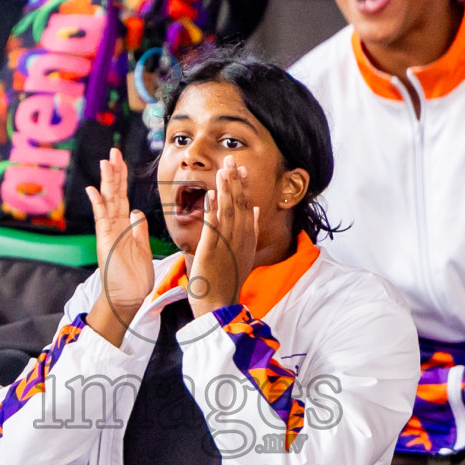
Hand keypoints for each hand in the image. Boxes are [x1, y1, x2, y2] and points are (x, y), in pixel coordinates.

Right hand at [85, 148, 152, 346]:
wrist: (127, 299)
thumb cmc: (134, 278)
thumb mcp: (142, 248)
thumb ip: (139, 230)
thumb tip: (138, 213)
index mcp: (124, 227)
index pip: (123, 197)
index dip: (122, 179)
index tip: (121, 161)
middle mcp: (114, 226)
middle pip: (114, 194)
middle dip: (114, 172)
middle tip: (113, 151)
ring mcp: (109, 233)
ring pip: (109, 201)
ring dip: (107, 181)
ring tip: (106, 161)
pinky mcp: (106, 241)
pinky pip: (102, 219)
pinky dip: (98, 204)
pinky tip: (94, 190)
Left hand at [188, 156, 259, 317]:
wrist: (219, 306)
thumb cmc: (227, 281)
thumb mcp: (244, 254)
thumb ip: (250, 231)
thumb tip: (254, 210)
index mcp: (247, 239)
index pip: (246, 207)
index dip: (244, 186)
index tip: (241, 169)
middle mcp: (240, 239)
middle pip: (239, 204)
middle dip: (235, 180)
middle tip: (232, 158)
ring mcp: (227, 245)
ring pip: (228, 211)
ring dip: (225, 189)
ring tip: (223, 169)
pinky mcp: (213, 251)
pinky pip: (213, 226)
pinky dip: (212, 209)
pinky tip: (210, 194)